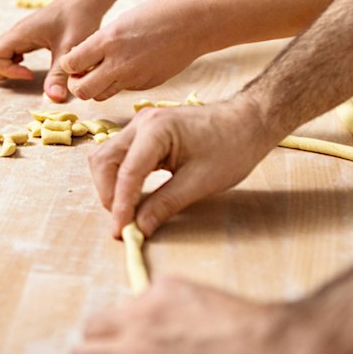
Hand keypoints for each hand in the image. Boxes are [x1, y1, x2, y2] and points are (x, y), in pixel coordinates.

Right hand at [0, 0, 109, 101]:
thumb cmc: (80, 18)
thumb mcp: (70, 49)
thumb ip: (59, 75)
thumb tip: (52, 99)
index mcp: (19, 34)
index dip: (7, 71)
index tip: (31, 75)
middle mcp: (14, 33)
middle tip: (21, 75)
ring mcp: (17, 34)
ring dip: (0, 67)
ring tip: (23, 72)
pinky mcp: (24, 36)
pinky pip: (3, 50)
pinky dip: (9, 62)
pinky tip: (29, 66)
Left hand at [60, 0, 209, 101]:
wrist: (195, 22)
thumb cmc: (158, 13)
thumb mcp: (121, 21)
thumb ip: (100, 42)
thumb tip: (82, 60)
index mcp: (108, 41)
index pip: (71, 64)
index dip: (68, 64)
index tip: (73, 60)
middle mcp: (118, 63)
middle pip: (82, 90)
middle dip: (77, 84)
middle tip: (82, 74)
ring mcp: (134, 77)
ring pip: (101, 96)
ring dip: (96, 87)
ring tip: (103, 72)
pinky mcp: (147, 85)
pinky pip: (123, 90)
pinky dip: (119, 83)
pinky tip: (129, 68)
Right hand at [88, 99, 279, 236]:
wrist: (248, 122)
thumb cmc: (232, 147)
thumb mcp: (201, 182)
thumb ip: (165, 205)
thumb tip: (140, 227)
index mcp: (156, 129)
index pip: (127, 172)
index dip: (121, 205)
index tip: (121, 231)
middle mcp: (141, 123)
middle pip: (103, 161)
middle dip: (108, 194)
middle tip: (123, 222)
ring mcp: (140, 125)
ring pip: (106, 157)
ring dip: (110, 185)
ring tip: (127, 210)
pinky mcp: (143, 132)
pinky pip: (118, 155)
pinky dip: (119, 177)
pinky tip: (133, 195)